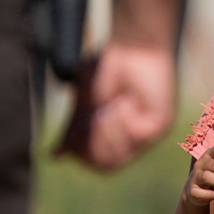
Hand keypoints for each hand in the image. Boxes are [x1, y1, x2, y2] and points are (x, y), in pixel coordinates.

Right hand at [55, 40, 174, 170]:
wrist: (130, 46)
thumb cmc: (107, 69)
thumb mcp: (82, 102)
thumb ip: (72, 129)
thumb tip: (55, 156)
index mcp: (113, 137)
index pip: (97, 163)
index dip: (81, 153)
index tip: (74, 133)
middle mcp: (131, 139)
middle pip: (106, 166)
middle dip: (92, 142)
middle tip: (93, 117)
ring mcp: (146, 134)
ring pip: (119, 156)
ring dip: (106, 131)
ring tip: (108, 107)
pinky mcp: (159, 124)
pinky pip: (135, 137)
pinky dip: (122, 120)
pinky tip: (125, 101)